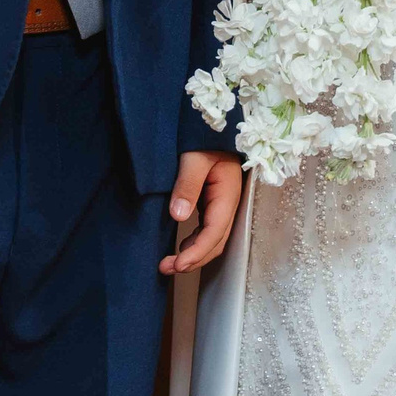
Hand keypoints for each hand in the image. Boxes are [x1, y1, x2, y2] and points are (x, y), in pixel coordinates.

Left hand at [160, 150, 242, 274]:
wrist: (214, 126)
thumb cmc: (205, 138)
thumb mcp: (194, 157)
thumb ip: (188, 184)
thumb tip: (179, 215)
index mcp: (228, 194)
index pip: (214, 232)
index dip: (197, 252)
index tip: (178, 264)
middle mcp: (228, 204)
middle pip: (215, 242)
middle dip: (193, 260)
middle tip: (167, 268)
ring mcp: (222, 206)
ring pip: (212, 240)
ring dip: (193, 255)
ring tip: (169, 265)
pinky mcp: (213, 204)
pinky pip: (207, 231)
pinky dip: (195, 244)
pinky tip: (181, 249)